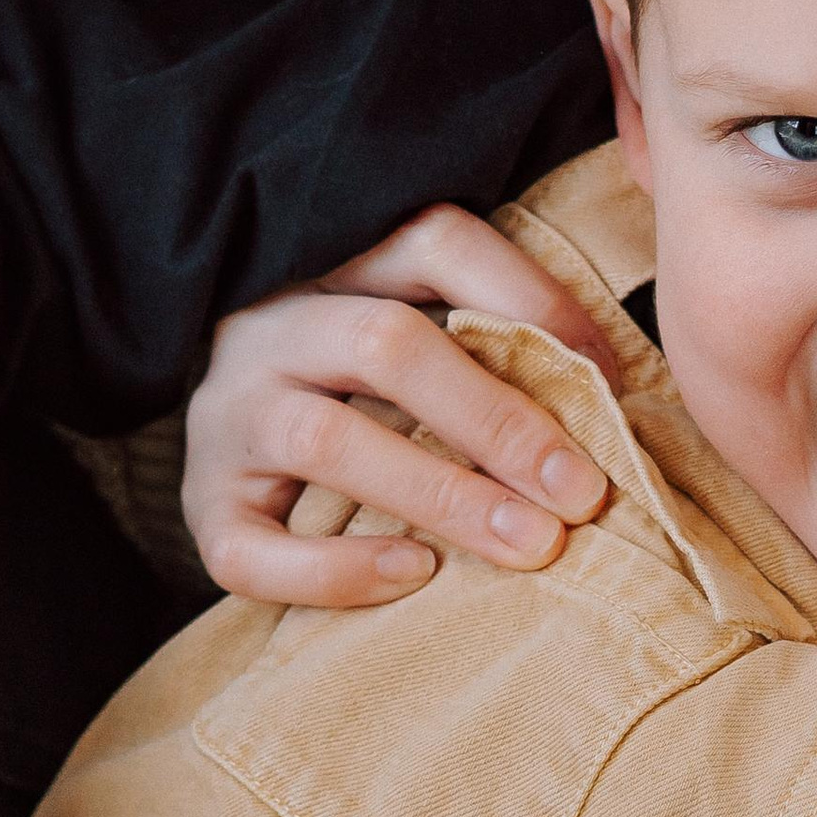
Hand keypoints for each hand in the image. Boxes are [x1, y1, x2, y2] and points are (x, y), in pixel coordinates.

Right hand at [182, 202, 612, 606]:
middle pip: (385, 345)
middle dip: (498, 420)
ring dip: (442, 493)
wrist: (228, 431)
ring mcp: (227, 416)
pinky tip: (416, 575)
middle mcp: (268, 328)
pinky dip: (337, 571)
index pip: (433, 241)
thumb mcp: (416, 325)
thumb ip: (493, 335)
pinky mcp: (203, 506)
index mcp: (330, 262)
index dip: (532, 301)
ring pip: (324, 440)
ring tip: (532, 543)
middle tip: (583, 491)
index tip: (612, 383)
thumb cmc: (359, 382)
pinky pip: (251, 549)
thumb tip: (614, 388)